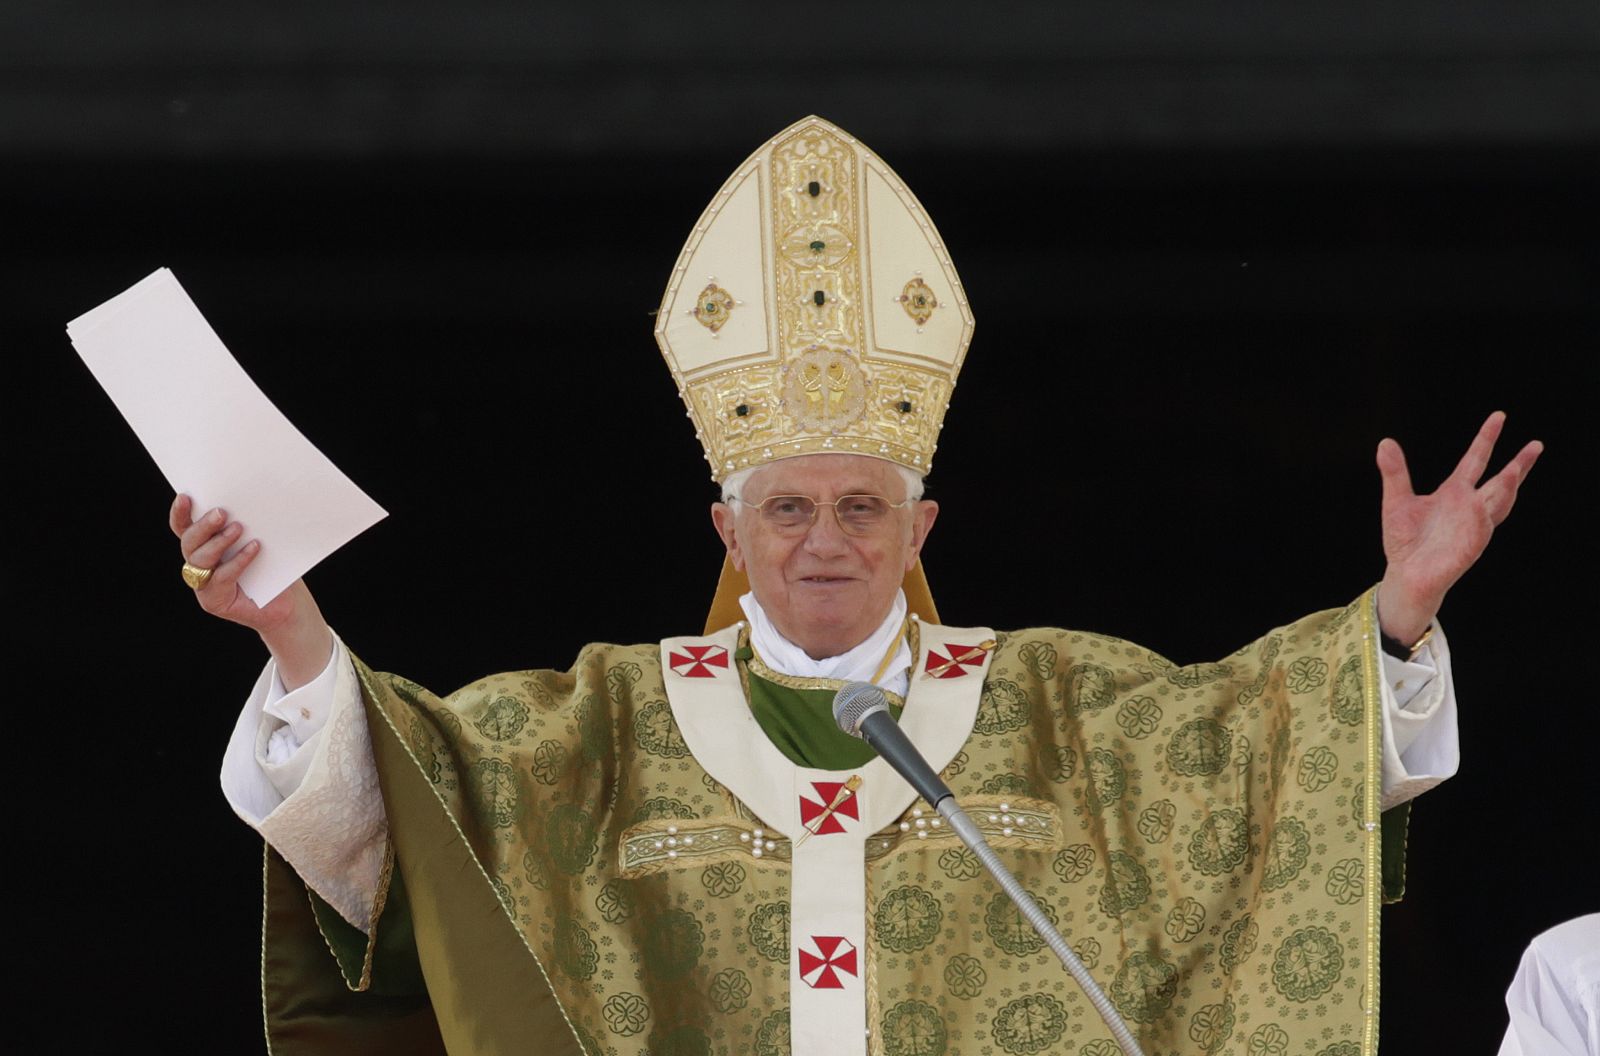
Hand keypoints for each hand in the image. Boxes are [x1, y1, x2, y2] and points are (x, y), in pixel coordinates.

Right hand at [170, 494, 332, 688]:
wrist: (287, 604)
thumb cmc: (274, 568)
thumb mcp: (261, 540)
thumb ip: (249, 523)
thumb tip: (252, 495)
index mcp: (204, 545)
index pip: (183, 527)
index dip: (180, 513)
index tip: (186, 496)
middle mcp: (198, 564)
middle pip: (189, 542)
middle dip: (203, 526)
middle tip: (221, 512)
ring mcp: (203, 585)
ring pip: (200, 559)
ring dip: (219, 542)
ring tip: (238, 528)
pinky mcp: (214, 601)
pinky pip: (222, 577)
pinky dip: (238, 561)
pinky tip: (254, 547)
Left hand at [1375, 412, 1542, 644]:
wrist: (1405, 574)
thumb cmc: (1406, 541)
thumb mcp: (1397, 500)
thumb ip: (1395, 472)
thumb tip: (1385, 442)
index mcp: (1454, 492)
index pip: (1475, 460)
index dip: (1486, 439)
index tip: (1498, 417)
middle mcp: (1469, 506)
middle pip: (1501, 481)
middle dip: (1519, 464)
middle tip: (1536, 445)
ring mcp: (1473, 526)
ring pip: (1498, 503)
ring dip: (1508, 487)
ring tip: (1517, 468)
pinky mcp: (1471, 546)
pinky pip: (1482, 528)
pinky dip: (1486, 515)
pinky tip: (1487, 501)